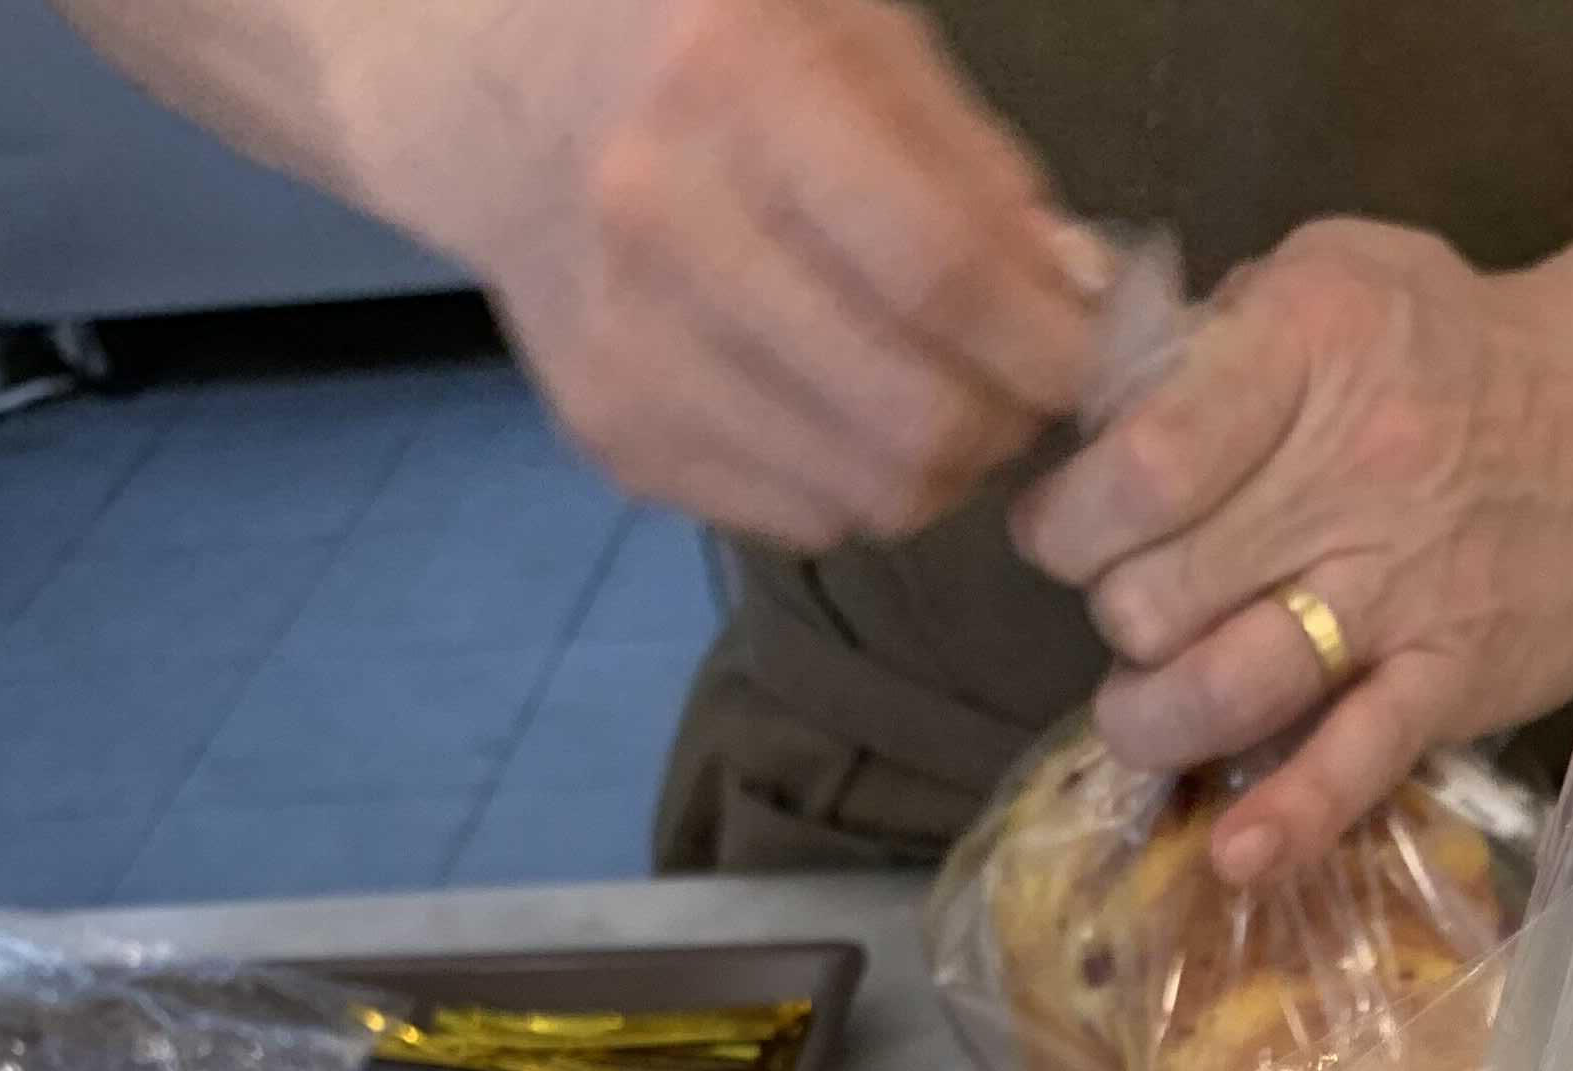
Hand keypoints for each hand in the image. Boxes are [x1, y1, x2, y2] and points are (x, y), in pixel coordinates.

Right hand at [383, 0, 1105, 543]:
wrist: (489, 84)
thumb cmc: (699, 32)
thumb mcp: (839, 21)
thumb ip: (967, 159)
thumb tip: (1075, 298)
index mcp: (735, 79)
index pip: (938, 271)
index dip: (1043, 342)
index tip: (1083, 357)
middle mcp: (664, 220)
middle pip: (911, 417)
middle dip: (1004, 425)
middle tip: (1020, 390)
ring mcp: (629, 345)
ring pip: (864, 495)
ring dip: (938, 469)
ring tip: (942, 397)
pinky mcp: (612, 434)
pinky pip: (796, 519)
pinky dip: (854, 483)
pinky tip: (844, 408)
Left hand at [1013, 219, 1572, 878]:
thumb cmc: (1459, 343)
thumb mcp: (1332, 274)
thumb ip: (1212, 339)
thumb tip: (1095, 416)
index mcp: (1306, 348)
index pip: (1137, 466)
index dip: (1068, 519)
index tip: (1063, 531)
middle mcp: (1350, 471)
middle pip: (1156, 591)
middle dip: (1113, 612)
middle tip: (1132, 604)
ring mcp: (1403, 589)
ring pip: (1223, 685)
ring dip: (1154, 718)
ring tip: (1146, 708)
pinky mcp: (1451, 679)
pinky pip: (1354, 764)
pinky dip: (1289, 818)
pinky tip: (1235, 853)